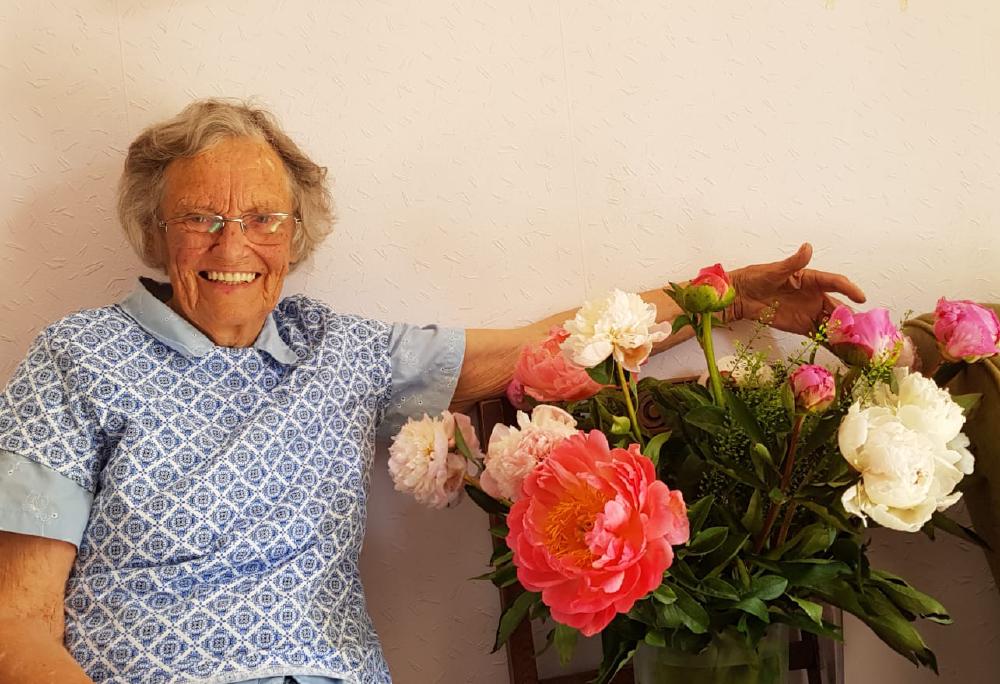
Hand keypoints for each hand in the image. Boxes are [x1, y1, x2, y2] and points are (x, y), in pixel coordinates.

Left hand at [728, 243, 865, 335]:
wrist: (741, 296)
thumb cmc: (757, 278)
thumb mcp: (775, 270)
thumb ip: (793, 262)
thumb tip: (807, 247)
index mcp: (812, 279)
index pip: (836, 283)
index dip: (849, 289)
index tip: (860, 298)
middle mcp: (815, 296)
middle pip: (837, 307)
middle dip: (850, 317)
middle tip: (860, 329)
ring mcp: (809, 312)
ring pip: (831, 322)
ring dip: (843, 332)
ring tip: (855, 343)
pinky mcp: (801, 326)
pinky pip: (819, 334)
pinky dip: (830, 342)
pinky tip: (841, 350)